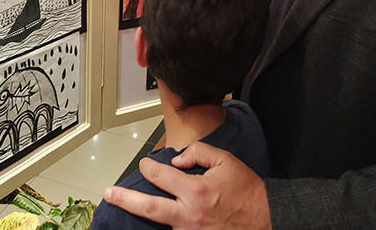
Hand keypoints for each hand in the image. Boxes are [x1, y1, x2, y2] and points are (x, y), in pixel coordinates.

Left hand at [103, 142, 271, 229]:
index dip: (148, 168)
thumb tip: (176, 160)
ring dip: (143, 215)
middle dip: (125, 199)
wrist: (266, 221)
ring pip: (159, 224)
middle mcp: (189, 216)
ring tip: (128, 206)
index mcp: (196, 192)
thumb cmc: (246, 191)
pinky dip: (163, 228)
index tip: (144, 164)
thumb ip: (198, 153)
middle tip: (108, 194)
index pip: (161, 176)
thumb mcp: (225, 161)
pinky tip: (152, 224)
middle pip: (149, 208)